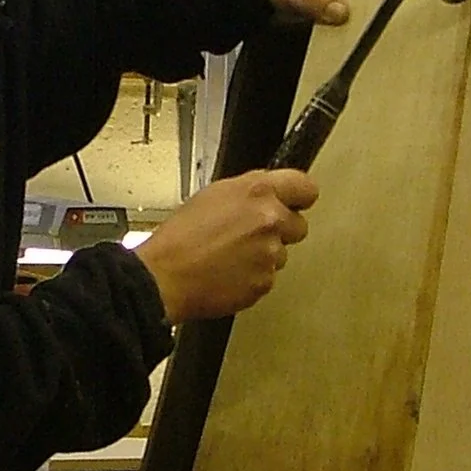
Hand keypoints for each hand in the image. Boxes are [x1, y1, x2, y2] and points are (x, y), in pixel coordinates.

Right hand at [133, 169, 319, 321]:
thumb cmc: (180, 237)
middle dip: (281, 230)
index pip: (305, 187)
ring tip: (230, 256)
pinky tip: (228, 272)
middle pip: (299, 225)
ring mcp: (269, 254)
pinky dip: (252, 277)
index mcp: (257, 192)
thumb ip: (249, 191)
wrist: (165, 277)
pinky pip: (267, 277)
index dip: (300, 196)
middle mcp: (270, 220)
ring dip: (263, 255)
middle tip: (252, 234)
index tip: (297, 201)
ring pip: (281, 254)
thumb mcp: (213, 195)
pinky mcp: (264, 282)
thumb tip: (266, 193)